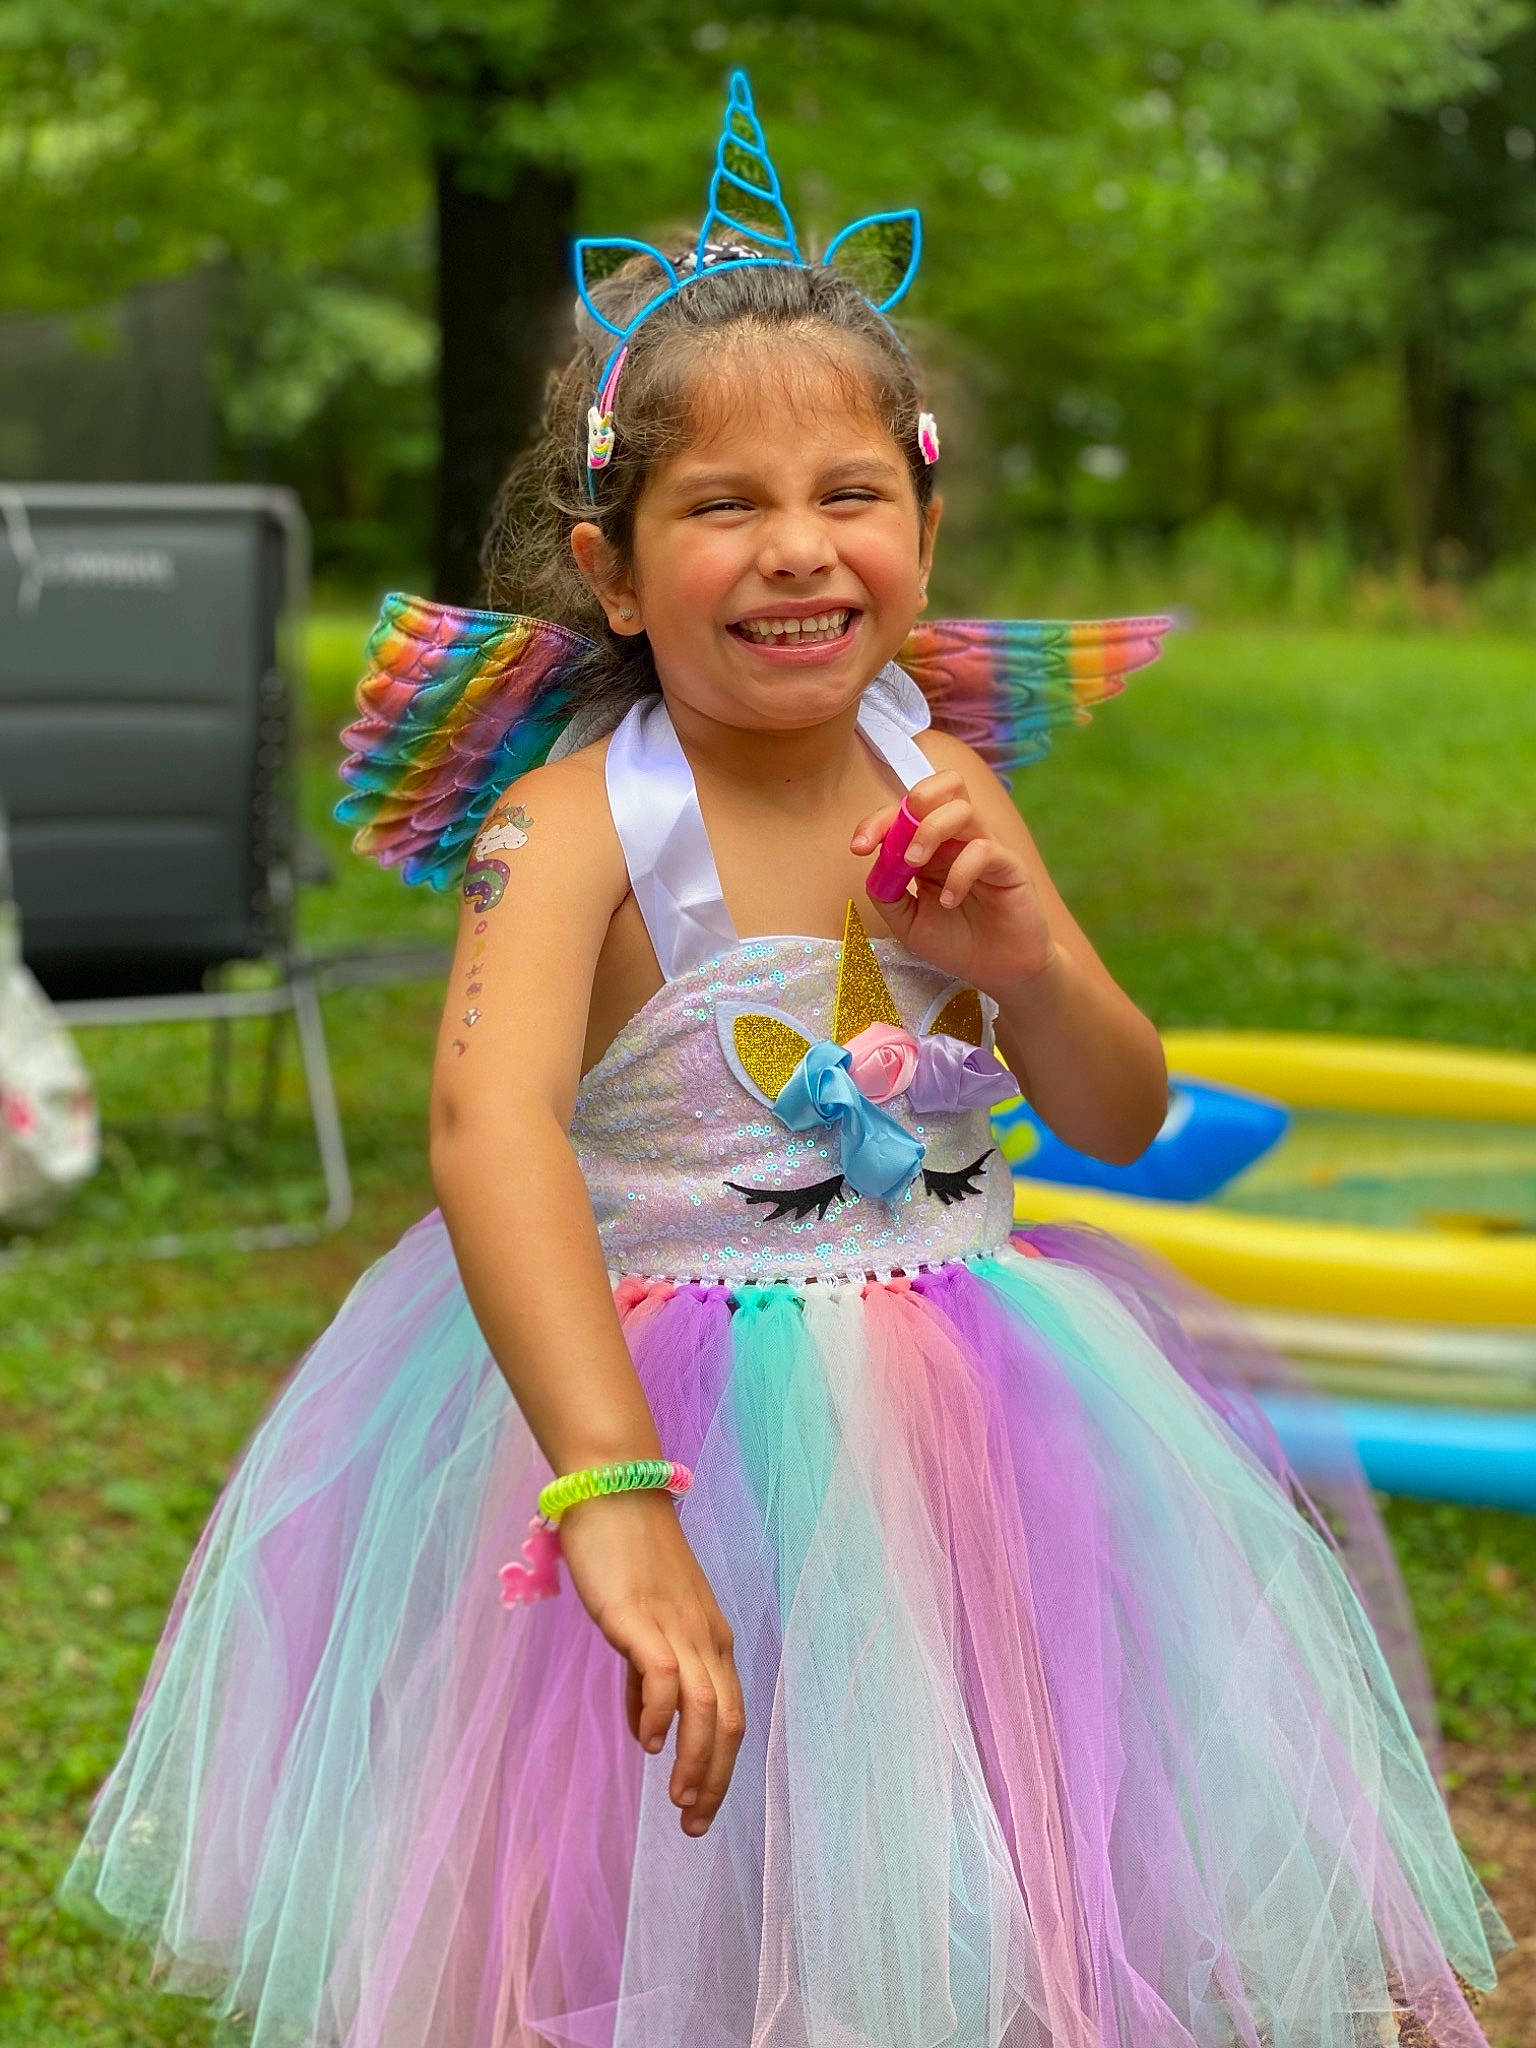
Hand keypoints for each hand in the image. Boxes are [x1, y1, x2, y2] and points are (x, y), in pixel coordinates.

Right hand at [556, 1489, 745, 1837]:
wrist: (613, 1490)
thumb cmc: (627, 1554)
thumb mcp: (645, 1623)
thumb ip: (647, 1677)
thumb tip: (648, 1733)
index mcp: (710, 1638)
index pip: (732, 1717)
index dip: (720, 1769)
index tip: (699, 1811)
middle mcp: (704, 1635)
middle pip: (728, 1721)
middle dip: (715, 1780)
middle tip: (694, 1825)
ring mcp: (675, 1625)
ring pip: (706, 1707)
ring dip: (696, 1762)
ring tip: (678, 1801)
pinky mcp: (640, 1616)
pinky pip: (663, 1674)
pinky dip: (660, 1714)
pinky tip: (648, 1743)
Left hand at [851, 769, 1055, 998]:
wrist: (997, 973)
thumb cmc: (956, 943)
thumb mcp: (908, 922)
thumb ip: (887, 893)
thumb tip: (873, 866)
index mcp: (933, 846)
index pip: (907, 810)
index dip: (878, 820)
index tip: (858, 847)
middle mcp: (959, 839)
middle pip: (946, 784)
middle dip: (914, 801)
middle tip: (897, 839)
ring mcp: (986, 848)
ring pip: (962, 809)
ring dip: (930, 831)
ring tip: (915, 864)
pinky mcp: (1009, 866)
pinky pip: (984, 850)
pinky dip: (960, 871)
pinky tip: (950, 900)